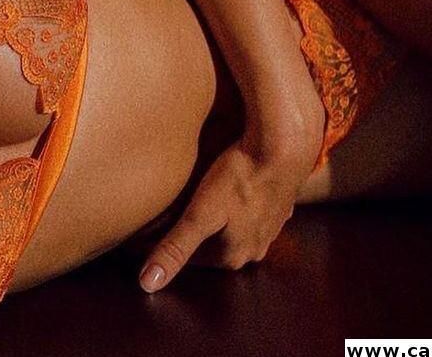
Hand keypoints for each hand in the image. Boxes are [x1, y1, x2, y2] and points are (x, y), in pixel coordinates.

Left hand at [137, 86, 325, 292]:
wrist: (283, 149)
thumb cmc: (238, 177)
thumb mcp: (200, 213)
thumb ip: (175, 248)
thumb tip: (148, 283)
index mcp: (232, 256)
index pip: (190, 259)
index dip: (168, 244)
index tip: (150, 232)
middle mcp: (254, 249)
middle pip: (213, 246)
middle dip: (194, 234)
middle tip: (173, 214)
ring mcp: (271, 228)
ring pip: (235, 230)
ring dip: (218, 222)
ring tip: (201, 203)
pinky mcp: (280, 206)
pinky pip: (253, 213)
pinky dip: (241, 207)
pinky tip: (233, 192)